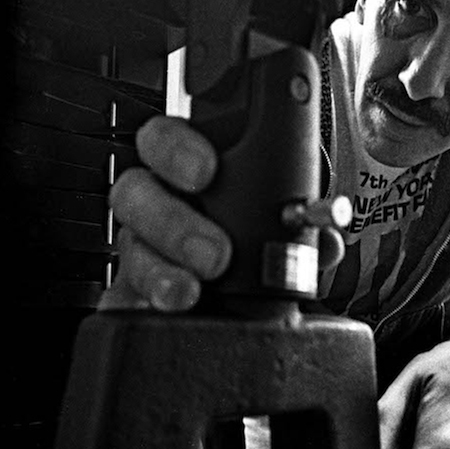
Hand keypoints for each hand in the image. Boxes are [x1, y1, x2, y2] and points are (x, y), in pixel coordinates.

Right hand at [100, 115, 344, 310]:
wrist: (230, 303)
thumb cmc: (248, 244)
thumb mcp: (277, 226)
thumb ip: (300, 228)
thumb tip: (326, 243)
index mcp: (185, 170)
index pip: (164, 140)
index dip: (176, 148)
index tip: (206, 170)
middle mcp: (155, 204)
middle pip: (135, 192)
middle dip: (172, 220)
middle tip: (214, 251)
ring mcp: (139, 249)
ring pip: (130, 248)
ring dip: (162, 269)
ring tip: (192, 290)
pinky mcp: (130, 294)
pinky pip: (123, 297)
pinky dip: (149, 303)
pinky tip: (175, 308)